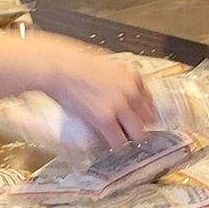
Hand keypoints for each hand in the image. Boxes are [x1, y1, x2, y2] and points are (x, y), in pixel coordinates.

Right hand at [27, 35, 155, 150]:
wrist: (58, 66)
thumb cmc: (75, 63)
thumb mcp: (107, 64)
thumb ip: (120, 78)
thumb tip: (124, 91)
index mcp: (132, 77)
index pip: (150, 102)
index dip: (143, 112)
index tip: (138, 118)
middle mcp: (131, 92)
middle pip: (149, 120)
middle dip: (139, 126)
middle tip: (130, 130)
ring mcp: (119, 107)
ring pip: (137, 134)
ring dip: (129, 137)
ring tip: (119, 139)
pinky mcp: (104, 121)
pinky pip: (118, 141)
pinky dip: (114, 145)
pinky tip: (108, 143)